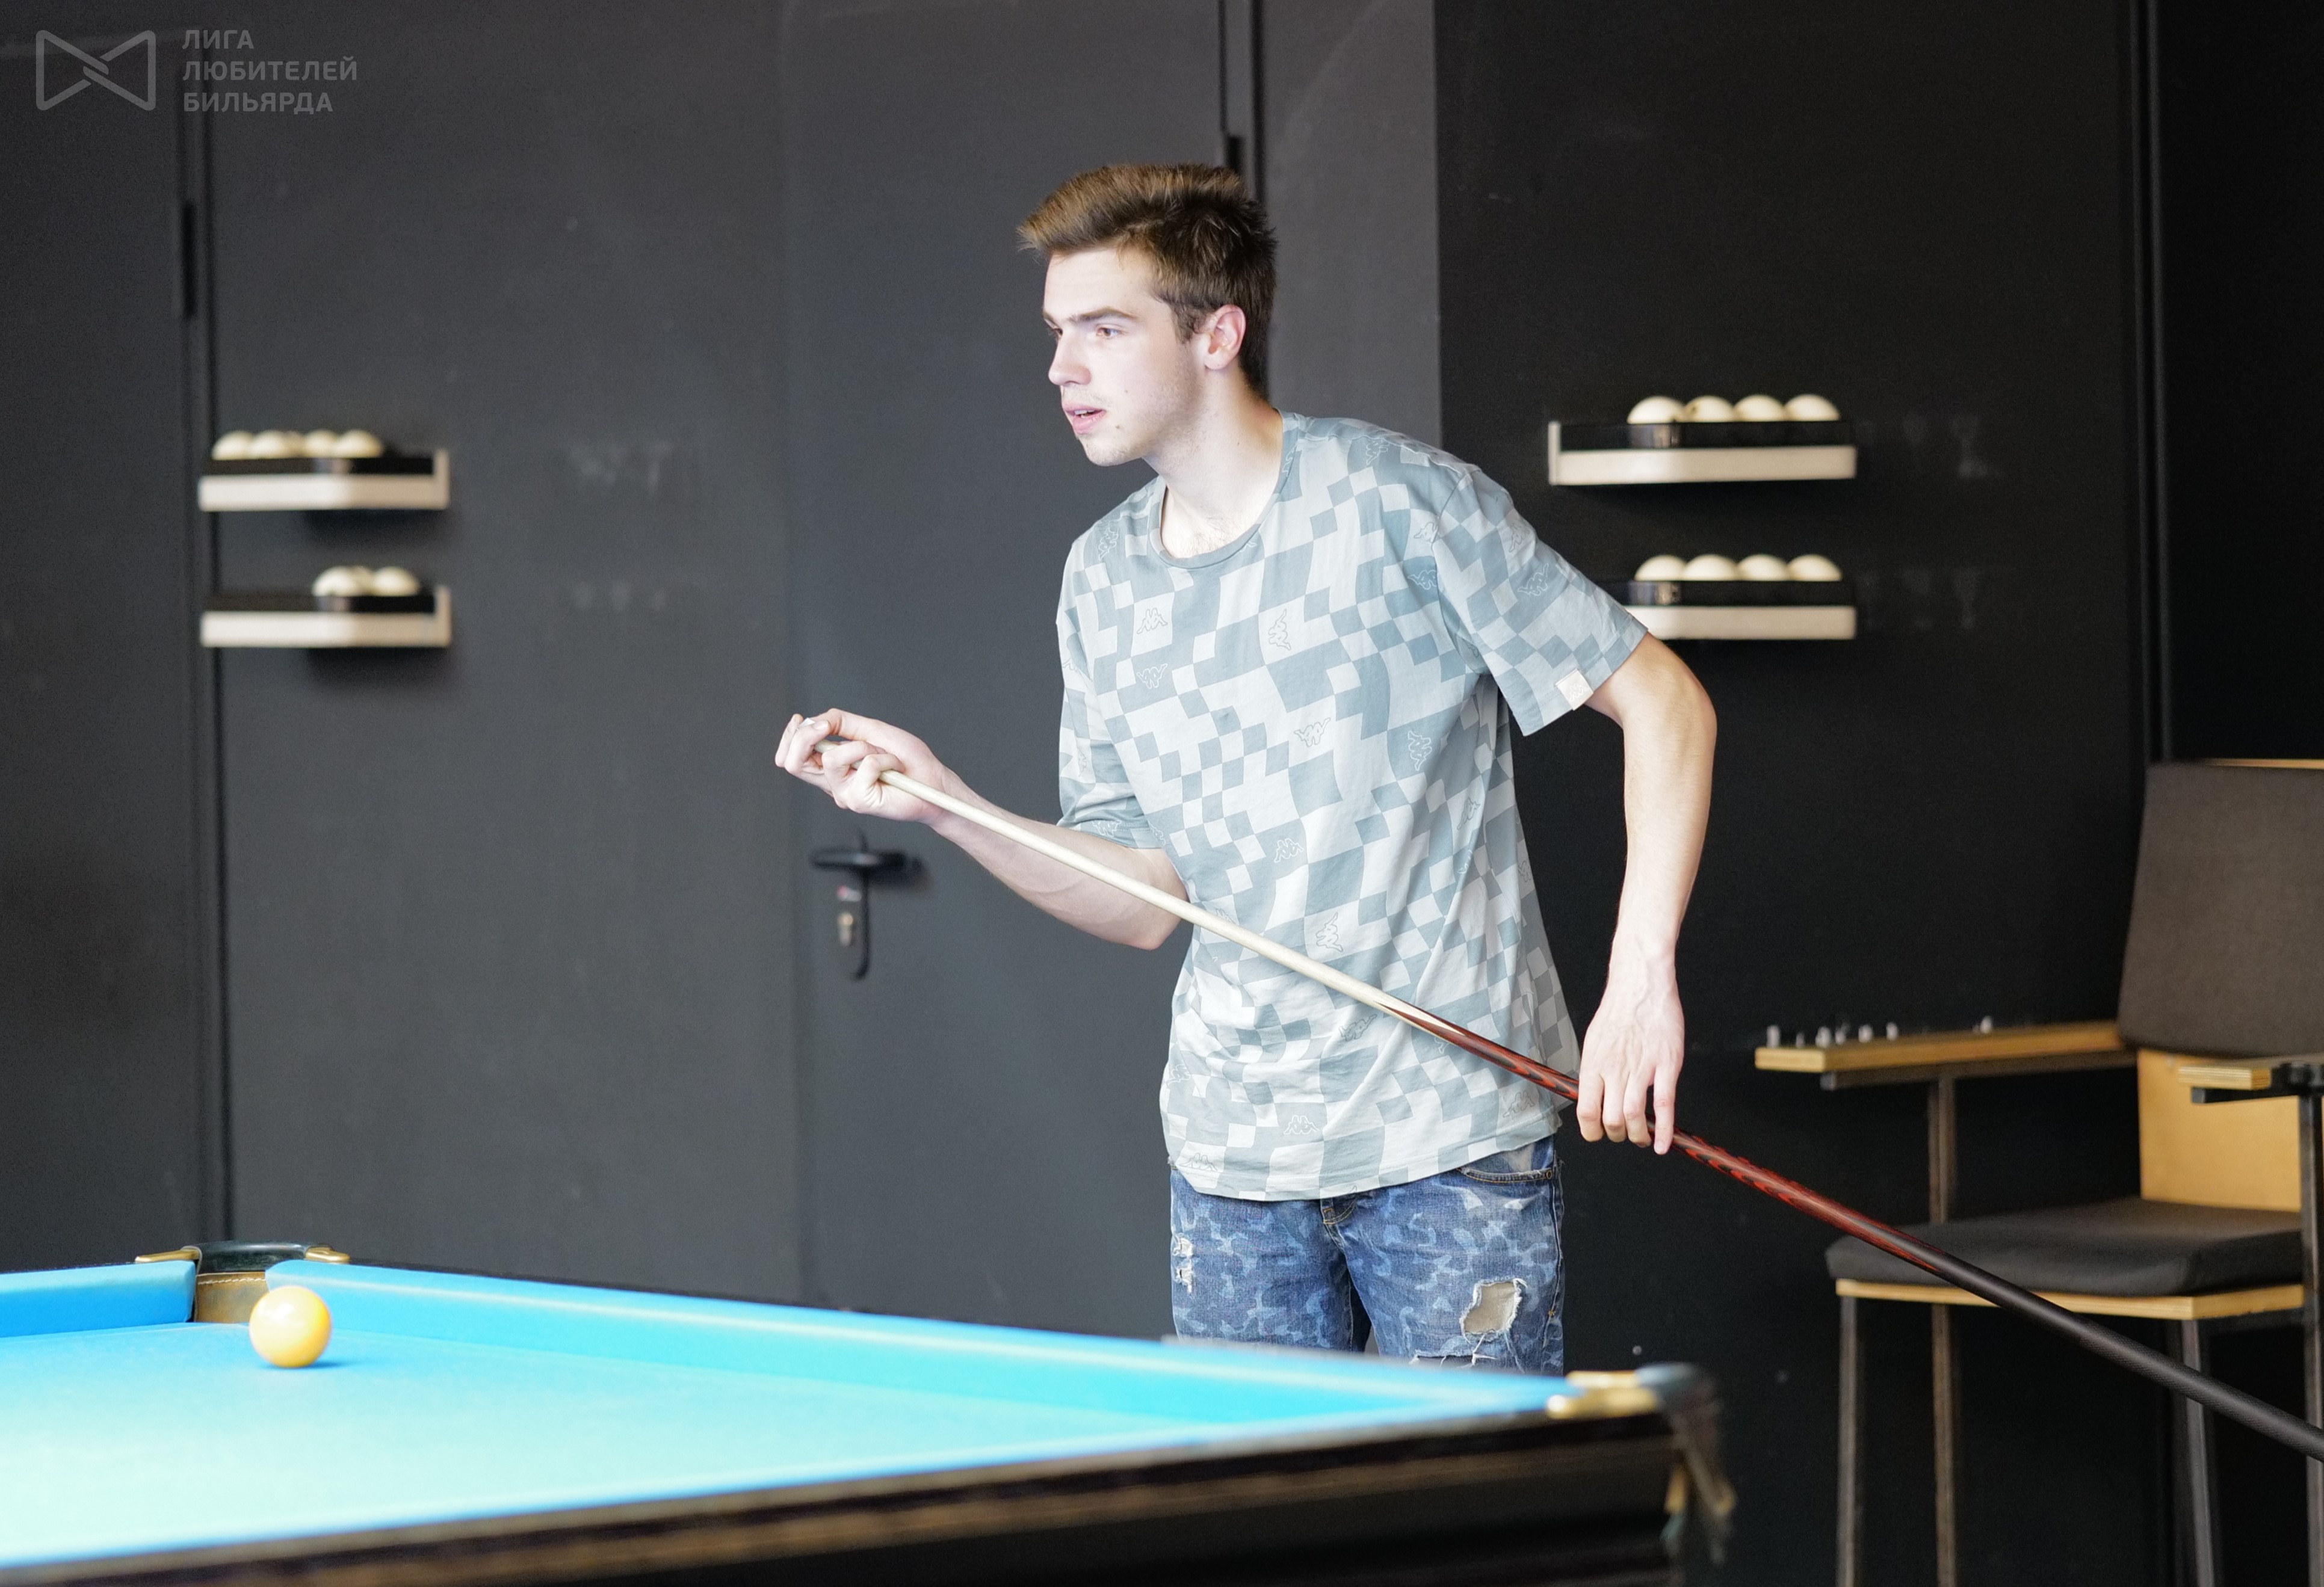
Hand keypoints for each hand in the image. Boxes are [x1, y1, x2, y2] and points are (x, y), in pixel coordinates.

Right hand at [774, 709, 954, 824]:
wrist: (933, 781)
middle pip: (795, 763)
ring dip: (863, 746)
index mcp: (832, 769)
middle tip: (826, 726)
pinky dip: (883, 758)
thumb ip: (841, 724)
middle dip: (805, 737)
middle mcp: (834, 783)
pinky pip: (863, 766)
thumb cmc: (907, 760)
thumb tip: (814, 720)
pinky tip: (893, 767)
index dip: (791, 737)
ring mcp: (845, 794)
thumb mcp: (871, 731)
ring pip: (832, 758)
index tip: (800, 719)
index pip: (794, 757)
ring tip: (883, 754)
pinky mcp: (859, 801)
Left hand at [1575, 949, 1684, 1152]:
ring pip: (1635, 1118)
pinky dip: (1664, 1130)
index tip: (1597, 1134)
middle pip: (1611, 1119)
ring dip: (1638, 1136)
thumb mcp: (1594, 1041)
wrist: (1641, 985)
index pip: (1586, 1111)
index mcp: (1594, 1065)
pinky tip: (1664, 1143)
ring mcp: (1642, 1069)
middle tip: (1623, 1133)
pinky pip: (1665, 1105)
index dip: (1591, 1130)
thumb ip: (1595, 1070)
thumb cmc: (1618, 1011)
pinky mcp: (1666, 1065)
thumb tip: (1592, 1095)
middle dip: (1616, 1134)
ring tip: (1642, 1138)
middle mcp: (1615, 1070)